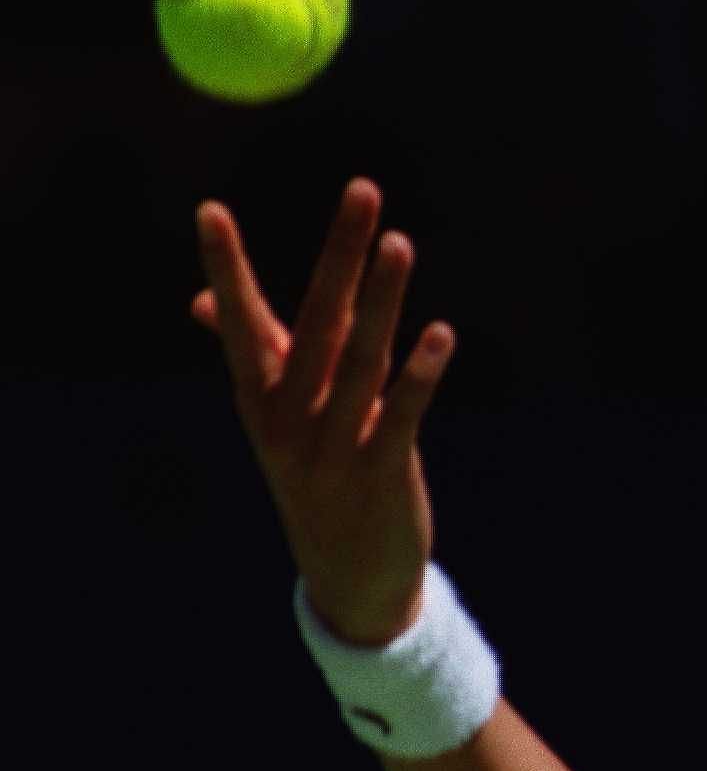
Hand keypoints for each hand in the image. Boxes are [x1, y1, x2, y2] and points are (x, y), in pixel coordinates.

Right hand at [190, 177, 455, 646]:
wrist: (349, 579)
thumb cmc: (318, 479)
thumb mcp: (279, 420)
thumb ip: (256, 355)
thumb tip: (204, 303)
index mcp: (259, 398)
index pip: (241, 320)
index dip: (226, 268)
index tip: (211, 211)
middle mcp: (287, 418)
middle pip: (315, 322)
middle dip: (338, 256)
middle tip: (363, 191)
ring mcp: (331, 448)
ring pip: (361, 360)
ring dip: (382, 299)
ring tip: (400, 243)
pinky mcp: (380, 473)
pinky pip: (400, 414)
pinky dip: (419, 374)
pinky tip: (438, 333)